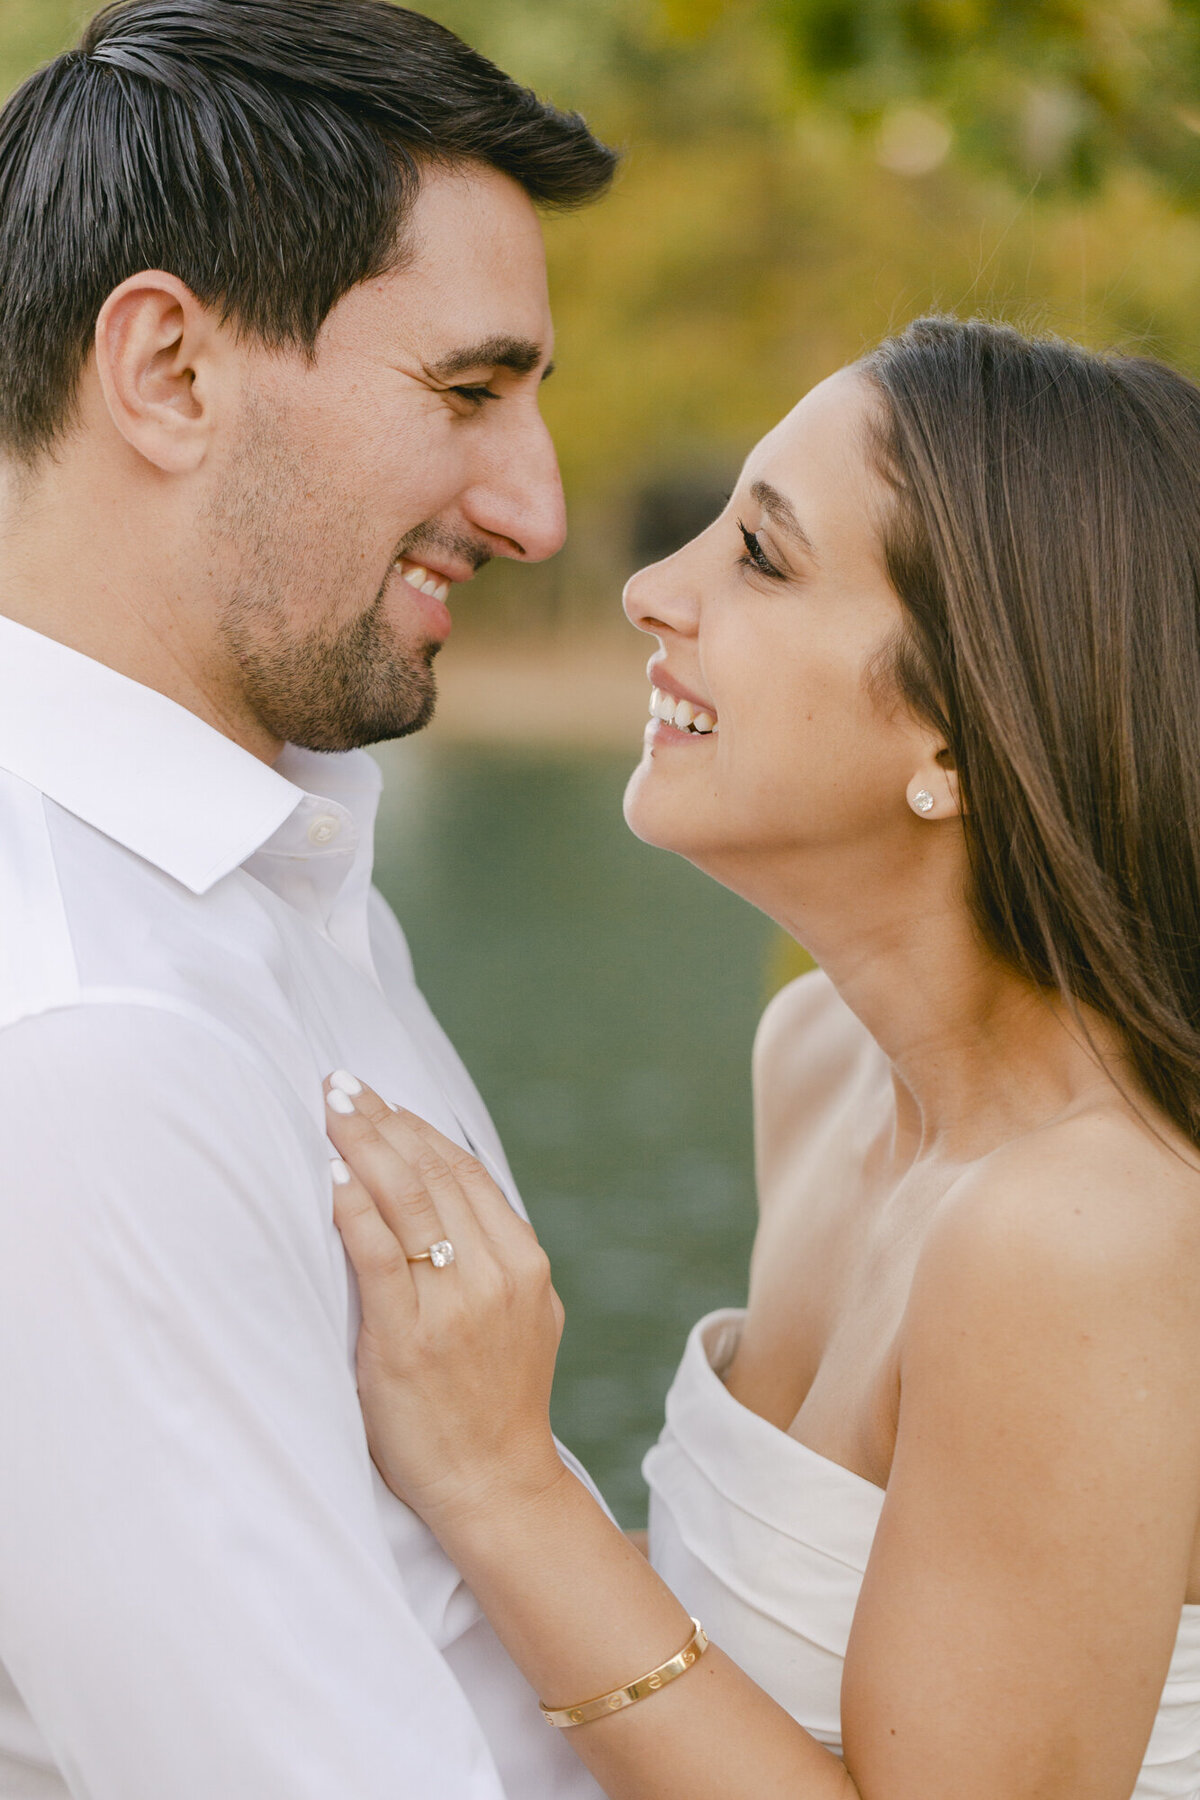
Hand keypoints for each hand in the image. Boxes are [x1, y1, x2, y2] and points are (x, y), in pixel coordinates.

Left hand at [324, 1075, 567, 1531]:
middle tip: (341, 1083)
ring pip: (407, 1200)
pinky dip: (352, 1208)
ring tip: (330, 1107)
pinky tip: (330, 1175)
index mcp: (523, 1262)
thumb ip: (491, 1256)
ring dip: (362, 1143)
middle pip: (432, 1172)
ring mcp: (456, 1305)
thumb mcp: (521, 1315)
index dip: (416, 1127)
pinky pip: (378, 1255)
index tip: (379, 1096)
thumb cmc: (494, 1401)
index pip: (464, 1170)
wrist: (495, 1485)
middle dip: (382, 1119)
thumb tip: (444, 1196)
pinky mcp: (409, 1339)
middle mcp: (496, 1274)